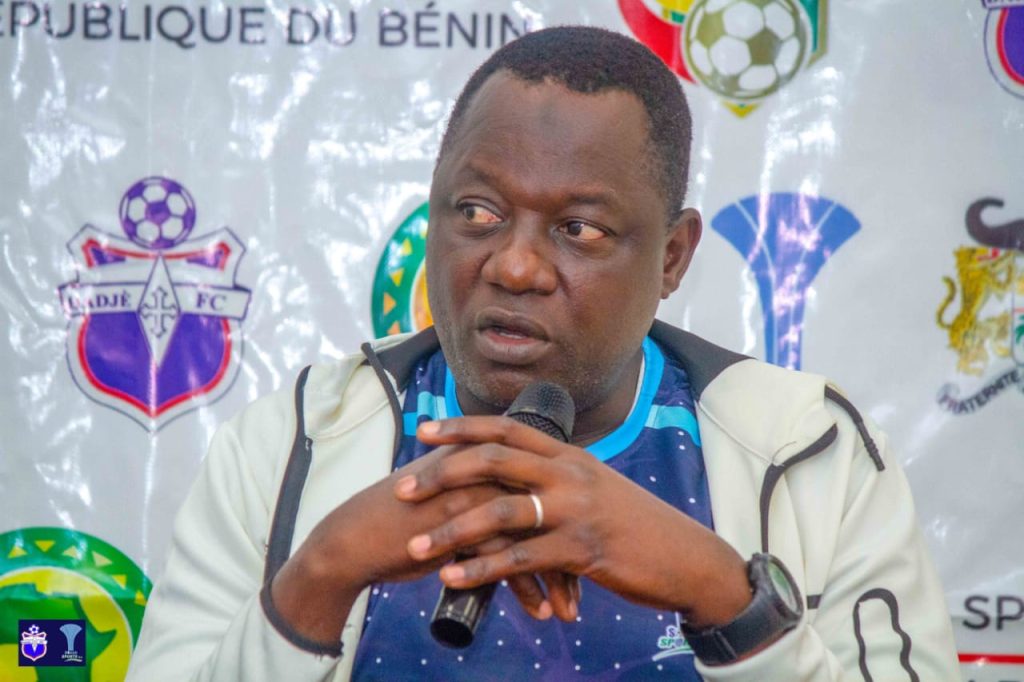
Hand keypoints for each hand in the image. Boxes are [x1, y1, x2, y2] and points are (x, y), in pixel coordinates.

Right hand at [269, 444, 565, 644]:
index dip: (570, 520)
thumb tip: (526, 499)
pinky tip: (541, 612)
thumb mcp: (455, 488)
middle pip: (549, 508)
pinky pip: (508, 560)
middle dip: (575, 550)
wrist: (359, 536)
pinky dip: (528, 590)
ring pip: (534, 536)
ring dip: (556, 576)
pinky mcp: (460, 526)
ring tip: (568, 608)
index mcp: (490, 455)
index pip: (547, 485)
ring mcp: (474, 496)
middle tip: (592, 581)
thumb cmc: (410, 517)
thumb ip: (488, 486)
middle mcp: (486, 470)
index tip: (586, 550)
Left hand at [397, 415, 752, 627]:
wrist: (686, 557)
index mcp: (570, 455)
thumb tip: (518, 478)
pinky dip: (482, 570)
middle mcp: (570, 473)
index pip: (507, 428)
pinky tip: (453, 578)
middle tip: (401, 489)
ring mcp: (577, 510)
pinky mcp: (582, 551)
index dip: (463, 427)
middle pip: (494, 460)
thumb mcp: (597, 488)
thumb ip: (558, 478)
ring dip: (452, 530)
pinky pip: (521, 559)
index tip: (425, 429)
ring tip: (415, 545)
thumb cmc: (635, 525)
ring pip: (501, 512)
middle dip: (441, 473)